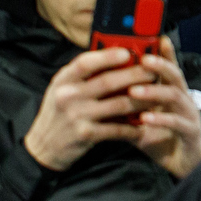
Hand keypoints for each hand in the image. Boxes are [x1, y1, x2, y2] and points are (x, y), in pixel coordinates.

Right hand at [23, 48, 156, 171]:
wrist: (43, 148)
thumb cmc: (60, 112)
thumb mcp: (64, 88)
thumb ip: (84, 74)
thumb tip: (117, 55)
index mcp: (64, 80)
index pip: (86, 62)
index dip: (108, 56)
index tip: (128, 52)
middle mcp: (68, 96)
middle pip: (108, 81)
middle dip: (136, 75)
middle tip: (154, 72)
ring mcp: (77, 116)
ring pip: (118, 104)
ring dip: (141, 100)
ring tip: (157, 96)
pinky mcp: (85, 134)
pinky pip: (116, 128)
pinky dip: (132, 127)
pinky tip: (143, 124)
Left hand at [130, 38, 200, 179]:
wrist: (185, 164)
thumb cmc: (162, 139)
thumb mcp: (141, 121)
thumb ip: (127, 108)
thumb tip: (100, 98)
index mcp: (172, 92)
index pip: (168, 68)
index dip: (164, 52)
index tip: (156, 37)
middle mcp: (183, 98)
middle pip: (175, 75)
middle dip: (160, 65)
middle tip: (142, 59)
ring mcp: (189, 113)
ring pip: (175, 95)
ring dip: (154, 91)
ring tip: (134, 91)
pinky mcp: (190, 130)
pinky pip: (176, 122)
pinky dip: (160, 118)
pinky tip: (145, 119)